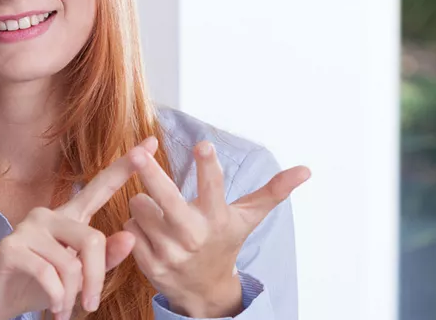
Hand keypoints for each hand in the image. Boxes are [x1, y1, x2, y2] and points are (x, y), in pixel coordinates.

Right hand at [0, 138, 155, 319]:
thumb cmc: (37, 286)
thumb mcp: (77, 277)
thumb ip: (104, 259)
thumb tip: (130, 236)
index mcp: (67, 218)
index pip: (99, 188)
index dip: (124, 167)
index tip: (151, 142)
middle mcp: (47, 215)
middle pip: (92, 240)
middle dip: (96, 280)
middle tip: (91, 306)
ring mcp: (27, 228)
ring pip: (72, 263)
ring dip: (72, 294)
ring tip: (63, 309)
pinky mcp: (12, 247)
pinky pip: (49, 274)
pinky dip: (56, 297)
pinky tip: (51, 307)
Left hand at [125, 140, 309, 317]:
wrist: (204, 291)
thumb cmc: (224, 243)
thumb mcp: (247, 218)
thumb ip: (272, 191)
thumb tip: (306, 170)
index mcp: (217, 218)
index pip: (214, 188)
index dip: (208, 166)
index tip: (203, 145)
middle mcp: (193, 235)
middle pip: (166, 199)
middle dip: (150, 174)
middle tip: (137, 152)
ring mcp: (170, 252)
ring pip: (140, 207)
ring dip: (143, 202)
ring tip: (159, 211)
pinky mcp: (149, 264)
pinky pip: (129, 227)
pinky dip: (135, 224)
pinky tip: (148, 231)